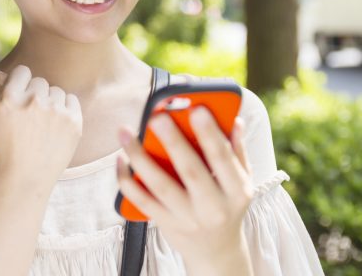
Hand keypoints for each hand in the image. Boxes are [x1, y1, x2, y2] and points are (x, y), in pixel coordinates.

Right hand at [0, 65, 82, 186]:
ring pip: (56, 91)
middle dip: (35, 95)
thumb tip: (2, 72)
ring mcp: (55, 111)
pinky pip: (71, 99)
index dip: (20, 84)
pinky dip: (66, 109)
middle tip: (30, 118)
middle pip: (40, 81)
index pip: (23, 71)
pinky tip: (56, 125)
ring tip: (42, 125)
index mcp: (9, 98)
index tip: (20, 99)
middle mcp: (33, 101)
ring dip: (50, 103)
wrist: (25, 178)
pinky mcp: (73, 121)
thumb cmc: (3, 147)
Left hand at [117, 108, 253, 273]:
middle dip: (173, 142)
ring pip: (160, 185)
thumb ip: (236, 151)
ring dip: (140, 157)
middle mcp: (213, 207)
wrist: (215, 251)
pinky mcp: (166, 223)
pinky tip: (120, 160)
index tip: (197, 110)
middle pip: (190, 171)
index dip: (210, 135)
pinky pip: (142, 201)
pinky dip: (127, 181)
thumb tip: (234, 118)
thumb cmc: (227, 205)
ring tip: (126, 132)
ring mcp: (187, 217)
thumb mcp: (241, 182)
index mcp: (236, 191)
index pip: (223, 159)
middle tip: (157, 117)